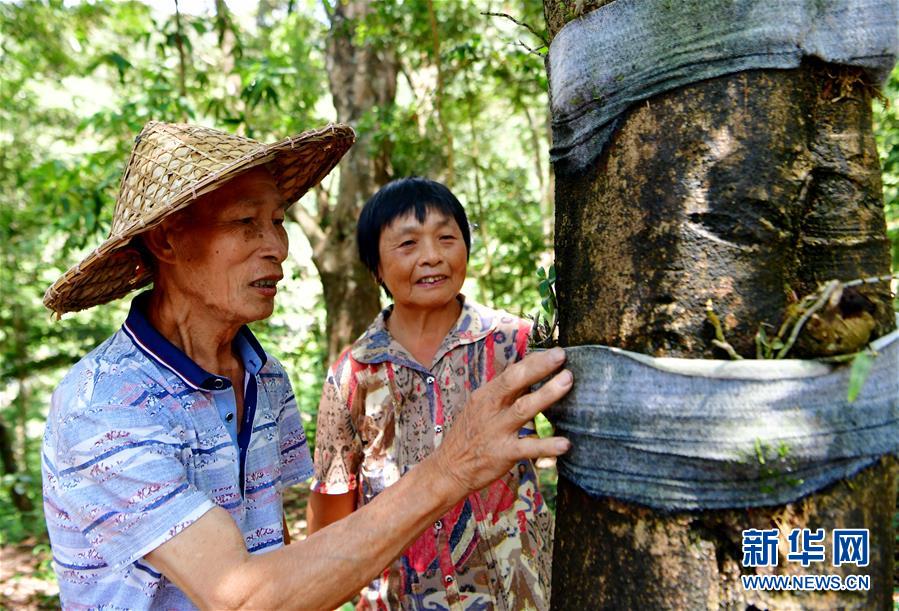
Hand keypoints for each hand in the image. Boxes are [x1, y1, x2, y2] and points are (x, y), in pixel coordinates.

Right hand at [432, 347, 571, 495]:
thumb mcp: (479, 408)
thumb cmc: (469, 436)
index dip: (533, 361)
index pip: (511, 372)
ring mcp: (496, 431)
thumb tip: (529, 376)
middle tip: (561, 356)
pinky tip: (564, 444)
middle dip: (538, 367)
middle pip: (514, 382)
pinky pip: (527, 448)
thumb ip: (503, 395)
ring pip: (523, 408)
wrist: (448, 469)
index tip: (555, 352)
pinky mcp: (502, 454)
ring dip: (546, 394)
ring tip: (567, 382)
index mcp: (485, 396)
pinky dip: (546, 446)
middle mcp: (490, 409)